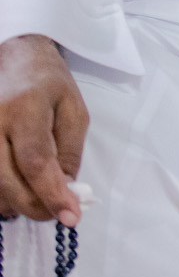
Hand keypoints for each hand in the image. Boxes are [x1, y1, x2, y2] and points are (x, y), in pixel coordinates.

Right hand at [0, 35, 86, 224]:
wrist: (13, 60)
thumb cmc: (48, 85)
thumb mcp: (73, 110)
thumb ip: (69, 151)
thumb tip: (65, 190)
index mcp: (24, 109)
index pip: (35, 161)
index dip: (52, 194)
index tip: (71, 216)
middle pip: (7, 182)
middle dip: (36, 206)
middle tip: (59, 213)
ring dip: (17, 204)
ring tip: (41, 199)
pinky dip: (1, 196)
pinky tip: (18, 193)